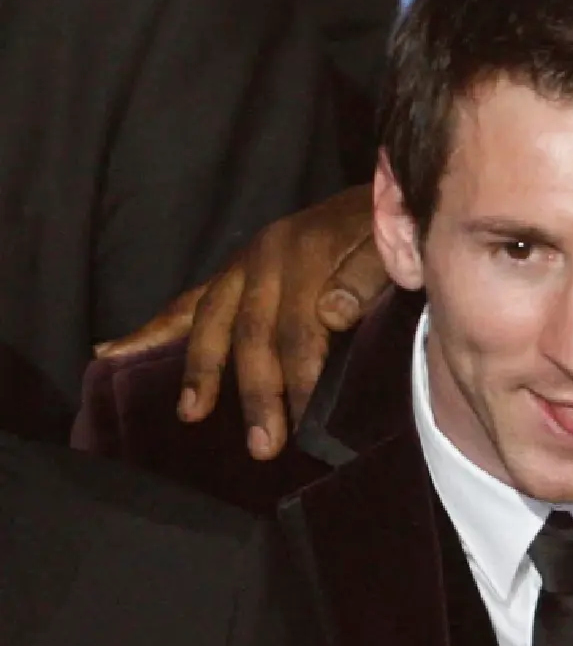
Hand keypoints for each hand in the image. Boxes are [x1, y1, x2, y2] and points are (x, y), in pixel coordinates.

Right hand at [94, 184, 384, 458]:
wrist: (378, 199)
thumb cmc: (387, 236)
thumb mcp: (386, 251)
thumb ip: (364, 279)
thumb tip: (333, 314)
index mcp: (305, 256)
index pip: (298, 331)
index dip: (300, 379)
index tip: (303, 426)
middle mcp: (264, 258)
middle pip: (251, 335)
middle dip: (254, 394)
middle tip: (263, 446)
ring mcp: (242, 264)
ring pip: (211, 321)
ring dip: (199, 371)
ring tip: (191, 413)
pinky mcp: (231, 271)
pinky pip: (187, 304)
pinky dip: (153, 330)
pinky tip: (112, 353)